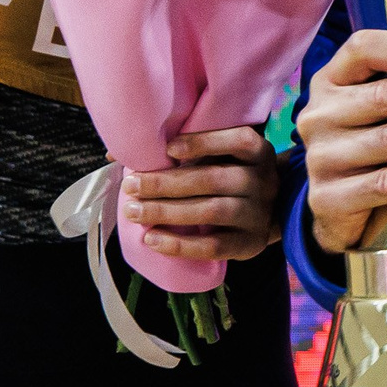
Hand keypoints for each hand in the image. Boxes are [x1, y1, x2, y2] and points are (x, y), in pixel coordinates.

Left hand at [120, 127, 283, 262]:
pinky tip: (153, 239)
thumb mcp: (221, 156)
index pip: (237, 141)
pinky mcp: (250, 243)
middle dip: (166, 183)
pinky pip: (213, 246)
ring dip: (168, 212)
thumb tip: (114, 152)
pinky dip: (180, 245)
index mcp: (258, 152)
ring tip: (134, 212)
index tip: (167, 148)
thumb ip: (180, 150)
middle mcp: (263, 181)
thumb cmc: (232, 175)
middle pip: (213, 179)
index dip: (203, 143)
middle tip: (131, 186)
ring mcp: (259, 214)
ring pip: (211, 212)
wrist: (272, 211)